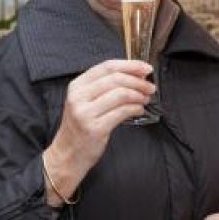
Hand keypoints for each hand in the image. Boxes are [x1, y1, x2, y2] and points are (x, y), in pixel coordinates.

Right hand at [43, 59, 154, 205]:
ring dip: (138, 95)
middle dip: (137, 81)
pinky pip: (122, 112)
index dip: (130, 65)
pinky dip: (135, 108)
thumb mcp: (85, 101)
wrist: (67, 154)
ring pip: (120, 94)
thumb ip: (105, 87)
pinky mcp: (94, 128)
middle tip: (150, 87)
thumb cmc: (81, 126)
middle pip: (115, 78)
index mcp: (77, 85)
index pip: (107, 67)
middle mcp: (78, 97)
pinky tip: (139, 110)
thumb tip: (136, 76)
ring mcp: (85, 113)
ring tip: (145, 98)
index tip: (146, 68)